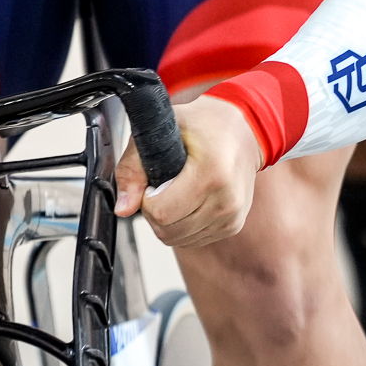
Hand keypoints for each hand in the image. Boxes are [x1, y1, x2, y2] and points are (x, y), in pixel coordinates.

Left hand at [115, 95, 261, 246]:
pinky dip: (183, 224)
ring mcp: (232, 216)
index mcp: (212, 173)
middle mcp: (227, 199)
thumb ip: (133, 168)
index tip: (152, 181)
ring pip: (178, 239)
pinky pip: (193, 239)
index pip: (162, 213)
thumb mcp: (161, 132)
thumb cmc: (202, 125)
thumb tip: (123, 209)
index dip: (146, 200)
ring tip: (176, 190)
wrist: (241, 129)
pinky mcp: (233, 225)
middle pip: (168, 230)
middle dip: (154, 211)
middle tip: (162, 185)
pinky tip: (188, 200)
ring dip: (168, 220)